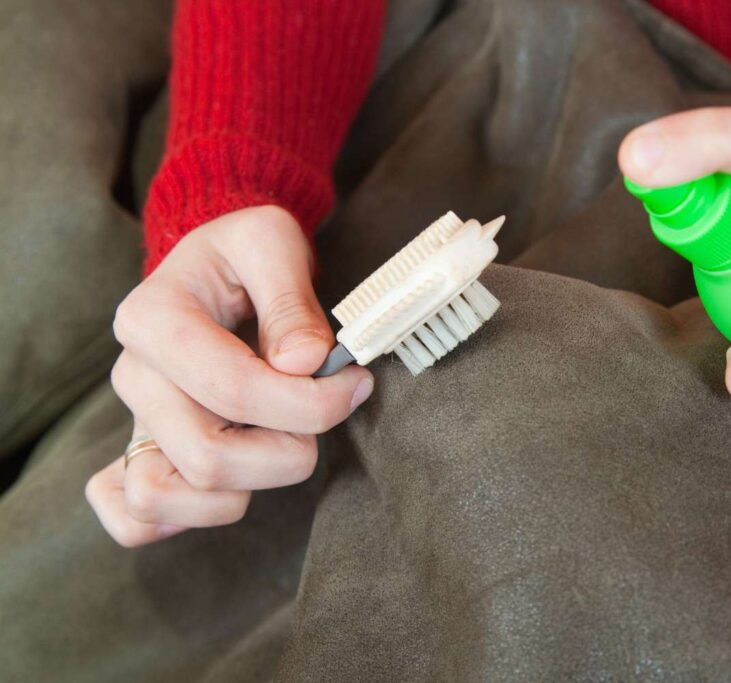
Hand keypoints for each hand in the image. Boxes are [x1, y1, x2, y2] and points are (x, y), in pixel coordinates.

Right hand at [86, 206, 372, 545]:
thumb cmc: (247, 251)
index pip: (233, 390)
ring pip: (165, 497)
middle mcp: (134, 375)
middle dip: (290, 451)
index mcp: (153, 318)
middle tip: (326, 412)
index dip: (309, 402)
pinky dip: (180, 519)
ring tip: (282, 446)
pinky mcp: (142, 451)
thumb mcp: (272, 242)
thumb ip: (289, 298)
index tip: (355, 383)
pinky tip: (233, 488)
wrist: (219, 264)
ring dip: (243, 490)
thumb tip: (303, 361)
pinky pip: (132, 516)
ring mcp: (134, 419)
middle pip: (207, 457)